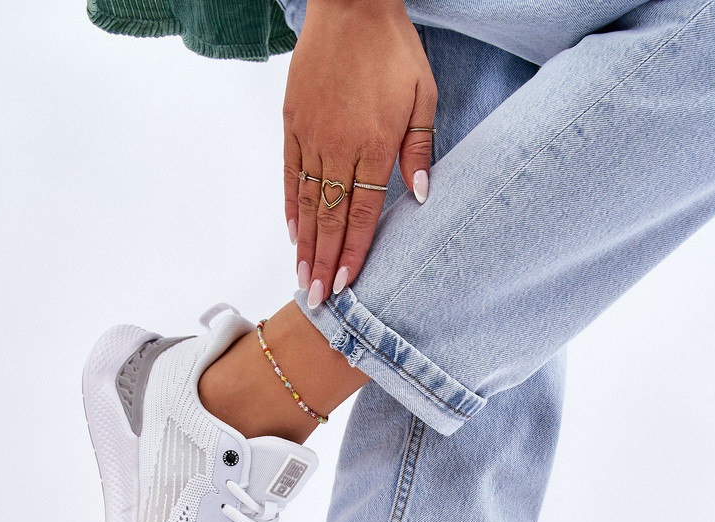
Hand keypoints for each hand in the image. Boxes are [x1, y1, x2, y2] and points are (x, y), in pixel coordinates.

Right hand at [283, 0, 436, 306]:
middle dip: (324, 262)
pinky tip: (293, 232)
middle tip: (318, 300)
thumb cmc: (392, 48)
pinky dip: (291, 206)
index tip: (346, 284)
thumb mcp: (423, 94)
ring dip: (305, 245)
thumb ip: (419, 147)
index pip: (363, 213)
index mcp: (373, 144)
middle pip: (331, 217)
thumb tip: (419, 195)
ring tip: (302, 279)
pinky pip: (290, 174)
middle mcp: (339, 147)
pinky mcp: (293, 123)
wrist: (351, 4)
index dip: (354, 252)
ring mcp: (311, 136)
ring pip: (308, 203)